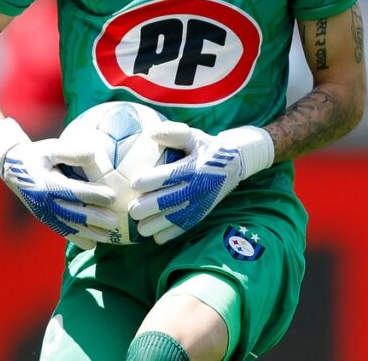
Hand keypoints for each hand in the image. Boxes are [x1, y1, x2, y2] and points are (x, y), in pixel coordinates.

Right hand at [0, 118, 117, 249]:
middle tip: (116, 222)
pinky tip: (92, 245)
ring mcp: (43, 212)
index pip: (74, 191)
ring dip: (89, 233)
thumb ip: (71, 152)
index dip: (93, 195)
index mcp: (46, 184)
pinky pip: (61, 230)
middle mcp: (44, 202)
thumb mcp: (51, 148)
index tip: (113, 197)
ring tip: (109, 237)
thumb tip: (93, 155)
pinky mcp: (44, 218)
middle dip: (95, 218)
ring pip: (69, 226)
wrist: (12, 168)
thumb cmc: (37, 155)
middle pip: (73, 213)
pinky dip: (76, 238)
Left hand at [129, 122, 274, 243]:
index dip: (149, 181)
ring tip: (140, 225)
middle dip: (146, 208)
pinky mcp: (201, 213)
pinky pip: (183, 228)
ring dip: (153, 225)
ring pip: (172, 220)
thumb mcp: (194, 136)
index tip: (134, 183)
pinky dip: (167, 234)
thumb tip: (151, 133)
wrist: (235, 163)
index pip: (168, 176)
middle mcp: (196, 187)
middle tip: (131, 209)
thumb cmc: (207, 148)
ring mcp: (199, 203)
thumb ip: (174, 133)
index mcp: (193, 167)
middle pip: (166, 202)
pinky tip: (155, 235)